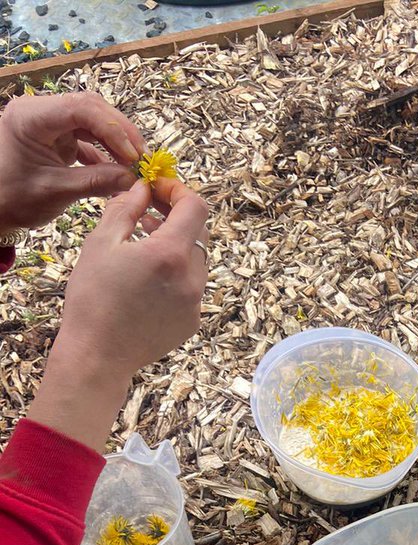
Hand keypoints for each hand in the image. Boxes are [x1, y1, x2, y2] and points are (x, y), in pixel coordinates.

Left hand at [0, 92, 144, 235]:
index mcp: (31, 117)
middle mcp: (40, 111)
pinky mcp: (57, 137)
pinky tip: (120, 169)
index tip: (133, 155)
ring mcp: (49, 123)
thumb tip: (133, 179)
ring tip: (134, 164)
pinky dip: (105, 152)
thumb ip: (96, 182)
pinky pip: (87, 137)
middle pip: (90, 109)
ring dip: (116, 142)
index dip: (113, 129)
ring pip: (92, 121)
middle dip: (120, 133)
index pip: (81, 108)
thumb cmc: (13, 199)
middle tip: (142, 159)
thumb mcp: (57, 191)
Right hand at [28, 178, 208, 451]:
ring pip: (195, 259)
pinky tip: (148, 278)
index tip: (158, 188)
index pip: (195, 207)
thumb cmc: (92, 298)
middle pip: (199, 232)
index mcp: (170, 254)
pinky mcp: (192, 321)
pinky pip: (191, 286)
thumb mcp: (101, 243)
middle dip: (176, 215)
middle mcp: (192, 279)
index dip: (178, 191)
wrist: (98, 355)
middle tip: (148, 210)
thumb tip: (143, 188)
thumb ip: (126, 208)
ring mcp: (196, 303)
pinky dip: (175, 273)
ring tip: (143, 241)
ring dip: (175, 244)